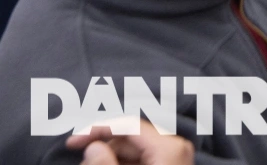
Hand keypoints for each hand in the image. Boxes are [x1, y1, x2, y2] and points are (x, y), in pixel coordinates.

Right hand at [65, 122, 193, 164]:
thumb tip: (94, 148)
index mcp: (169, 145)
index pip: (128, 124)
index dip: (97, 129)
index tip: (72, 142)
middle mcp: (177, 146)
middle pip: (130, 137)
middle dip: (103, 146)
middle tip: (83, 161)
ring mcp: (176, 157)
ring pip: (135, 149)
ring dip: (112, 156)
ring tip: (94, 164)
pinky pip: (142, 158)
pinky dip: (123, 163)